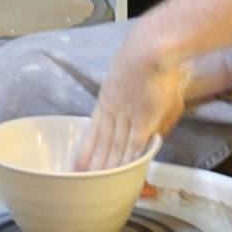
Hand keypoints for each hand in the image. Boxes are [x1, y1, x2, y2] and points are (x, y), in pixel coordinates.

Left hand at [75, 28, 186, 169]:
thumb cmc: (147, 56)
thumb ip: (131, 99)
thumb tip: (143, 123)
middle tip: (83, 181)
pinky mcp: (144, 120)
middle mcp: (114, 110)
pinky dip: (127, 160)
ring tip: (97, 183)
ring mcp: (128, 116)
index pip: (94, 130)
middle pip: (102, 142)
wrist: (152, 48)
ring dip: (107, 166)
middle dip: (94, 163)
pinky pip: (133, 146)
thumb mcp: (134, 77)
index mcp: (108, 99)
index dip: (87, 149)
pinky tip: (120, 173)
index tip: (78, 164)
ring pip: (115, 147)